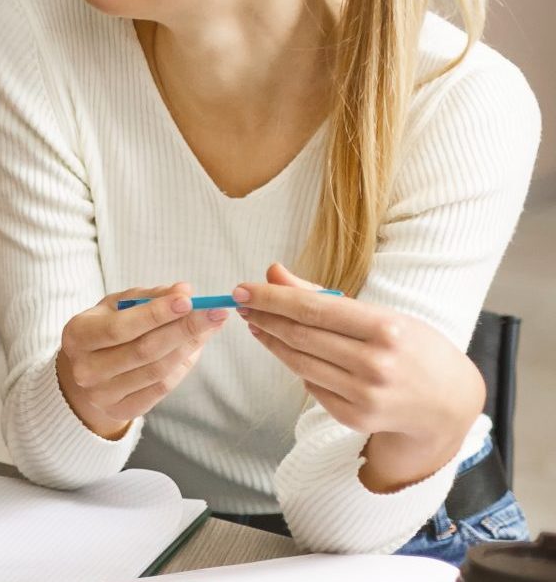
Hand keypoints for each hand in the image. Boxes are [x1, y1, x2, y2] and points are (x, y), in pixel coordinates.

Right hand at [55, 283, 231, 438]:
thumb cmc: (105, 329)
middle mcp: (85, 369)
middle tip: (215, 312)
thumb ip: (149, 296)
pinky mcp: (121, 410)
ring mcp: (102, 394)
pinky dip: (182, 366)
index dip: (156, 314)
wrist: (87, 370)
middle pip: (144, 350)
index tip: (188, 300)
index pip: (120, 327)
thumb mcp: (117, 306)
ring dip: (189, 346)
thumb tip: (184, 291)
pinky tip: (194, 348)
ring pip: (157, 370)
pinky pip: (162, 388)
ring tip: (211, 326)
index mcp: (77, 336)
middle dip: (184, 329)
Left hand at [237, 263, 482, 441]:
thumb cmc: (413, 348)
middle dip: (264, 317)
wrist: (448, 403)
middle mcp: (375, 364)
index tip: (242, 289)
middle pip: (300, 336)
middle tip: (243, 304)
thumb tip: (273, 272)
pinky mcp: (355, 418)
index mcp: (386, 329)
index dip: (271, 298)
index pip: (313, 309)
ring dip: (271, 341)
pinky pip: (311, 386)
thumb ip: (324, 296)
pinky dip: (297, 367)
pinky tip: (290, 352)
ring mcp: (364, 395)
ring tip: (257, 324)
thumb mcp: (381, 314)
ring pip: (299, 362)